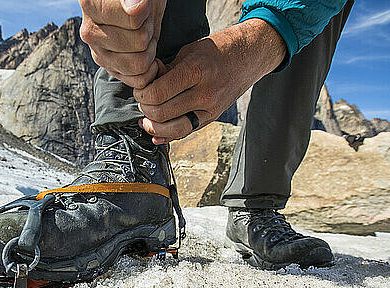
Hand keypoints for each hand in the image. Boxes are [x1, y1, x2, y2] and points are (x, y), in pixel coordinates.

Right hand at [79, 0, 166, 88]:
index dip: (146, 14)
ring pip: (140, 64)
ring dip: (150, 50)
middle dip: (149, 31)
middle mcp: (90, 33)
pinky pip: (139, 80)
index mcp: (92, 6)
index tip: (141, 5)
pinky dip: (151, 70)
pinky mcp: (110, 71)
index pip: (134, 20)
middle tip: (144, 22)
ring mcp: (99, 55)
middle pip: (139, 42)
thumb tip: (135, 9)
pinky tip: (147, 54)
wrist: (135, 7)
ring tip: (143, 36)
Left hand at [134, 19, 286, 143]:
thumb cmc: (217, 50)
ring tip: (148, 116)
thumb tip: (147, 85)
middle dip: (145, 108)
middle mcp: (205, 93)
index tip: (140, 89)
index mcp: (197, 71)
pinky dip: (167, 136)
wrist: (249, 56)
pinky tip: (156, 133)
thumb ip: (167, 70)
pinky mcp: (212, 118)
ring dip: (154, 126)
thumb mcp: (189, 51)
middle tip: (143, 100)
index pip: (158, 93)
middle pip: (162, 113)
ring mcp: (210, 109)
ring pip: (173, 129)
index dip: (142, 94)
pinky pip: (186, 133)